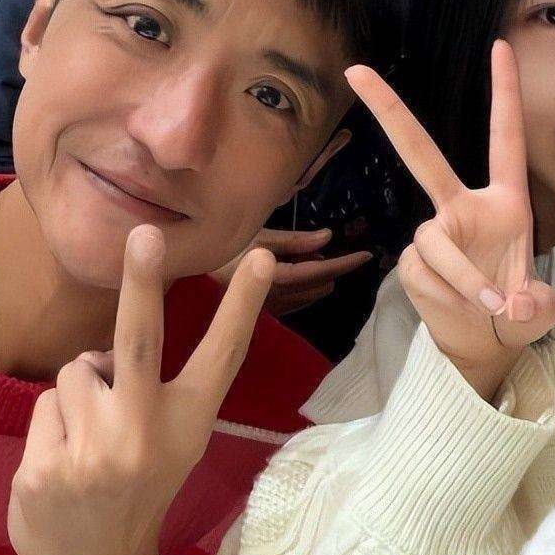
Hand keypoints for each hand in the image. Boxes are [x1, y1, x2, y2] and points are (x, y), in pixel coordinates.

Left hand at [8, 226, 274, 554]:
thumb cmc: (143, 485)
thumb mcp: (177, 439)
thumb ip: (154, 390)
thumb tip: (108, 347)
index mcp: (189, 422)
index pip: (222, 352)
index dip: (243, 302)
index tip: (259, 256)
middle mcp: (146, 434)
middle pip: (140, 340)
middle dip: (143, 281)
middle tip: (144, 234)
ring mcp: (94, 454)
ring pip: (76, 372)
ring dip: (82, 392)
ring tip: (93, 436)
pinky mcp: (46, 470)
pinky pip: (46, 407)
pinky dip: (55, 425)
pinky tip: (67, 462)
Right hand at [210, 227, 371, 316]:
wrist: (186, 278)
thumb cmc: (222, 251)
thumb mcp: (258, 239)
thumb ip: (294, 241)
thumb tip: (329, 237)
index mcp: (276, 279)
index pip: (320, 271)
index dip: (345, 263)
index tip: (367, 256)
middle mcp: (277, 300)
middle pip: (319, 285)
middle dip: (328, 268)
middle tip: (316, 249)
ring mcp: (272, 312)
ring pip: (310, 296)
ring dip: (316, 278)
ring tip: (300, 257)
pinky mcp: (266, 317)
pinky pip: (297, 302)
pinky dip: (304, 287)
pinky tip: (292, 272)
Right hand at [346, 40, 554, 401]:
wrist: (482, 341)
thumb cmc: (516, 311)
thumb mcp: (541, 310)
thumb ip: (537, 304)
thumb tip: (515, 303)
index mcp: (505, 200)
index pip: (505, 137)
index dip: (504, 92)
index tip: (501, 45)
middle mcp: (463, 206)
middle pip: (420, 153)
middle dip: (388, 111)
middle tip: (358, 71)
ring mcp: (434, 232)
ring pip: (437, 242)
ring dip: (465, 279)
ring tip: (491, 306)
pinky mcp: (412, 262)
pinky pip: (424, 272)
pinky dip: (448, 296)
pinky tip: (461, 309)